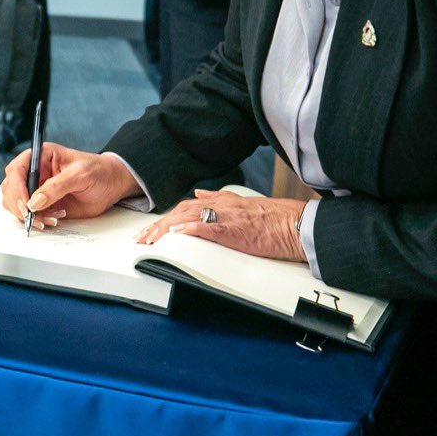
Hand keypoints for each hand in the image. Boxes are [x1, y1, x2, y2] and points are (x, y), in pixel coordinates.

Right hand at [0, 142, 140, 229]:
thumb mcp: (80, 174)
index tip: (26, 203)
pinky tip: (53, 218)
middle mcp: (36, 172)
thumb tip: (35, 201)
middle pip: (11, 188)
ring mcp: (37, 189)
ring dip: (27, 215)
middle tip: (33, 216)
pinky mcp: (43, 204)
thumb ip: (57, 186)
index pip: (17, 169)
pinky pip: (29, 214)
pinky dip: (36, 220)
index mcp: (41, 156)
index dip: (17, 186)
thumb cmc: (98, 171)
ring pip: (16, 203)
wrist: (111, 185)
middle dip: (20, 204)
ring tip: (49, 218)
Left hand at [136, 189, 306, 261]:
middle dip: (158, 226)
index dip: (164, 219)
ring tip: (150, 239)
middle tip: (141, 240)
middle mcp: (220, 206)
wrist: (296, 223)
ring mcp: (226, 217)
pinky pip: (208, 227)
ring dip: (166, 229)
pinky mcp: (235, 229)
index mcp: (221, 203)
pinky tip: (177, 234)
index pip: (184, 209)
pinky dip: (190, 229)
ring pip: (188, 218)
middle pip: (180, 213)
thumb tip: (198, 196)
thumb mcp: (242, 204)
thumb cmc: (274, 219)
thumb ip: (218, 199)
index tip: (149, 231)